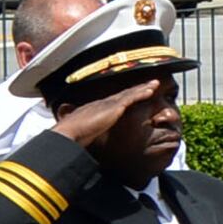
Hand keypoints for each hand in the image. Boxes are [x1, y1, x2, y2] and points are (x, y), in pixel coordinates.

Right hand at [47, 78, 168, 148]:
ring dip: (143, 88)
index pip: (114, 100)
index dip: (125, 96)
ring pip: (130, 93)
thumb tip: (89, 139)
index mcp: (95, 109)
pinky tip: (150, 91)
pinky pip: (131, 98)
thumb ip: (90, 133)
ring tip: (154, 84)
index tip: (133, 93)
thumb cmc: (72, 136)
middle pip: (123, 94)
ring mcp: (108, 104)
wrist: (68, 133)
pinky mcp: (113, 107)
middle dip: (137, 89)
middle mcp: (102, 103)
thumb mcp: (84, 133)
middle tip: (149, 84)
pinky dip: (141, 93)